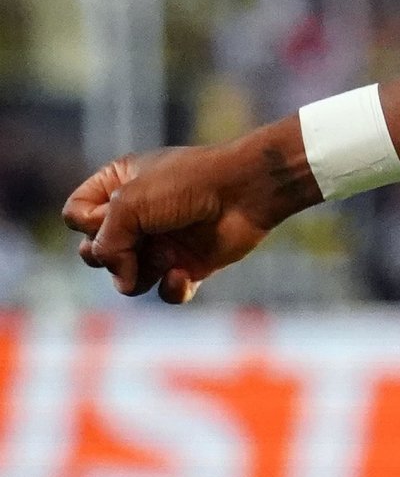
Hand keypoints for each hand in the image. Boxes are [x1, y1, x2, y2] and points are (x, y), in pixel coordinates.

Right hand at [63, 132, 316, 303]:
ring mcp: (162, 241)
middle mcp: (138, 215)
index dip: (87, 222)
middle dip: (108, 254)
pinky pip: (164, 292)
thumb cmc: (188, 184)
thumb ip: (105, 243)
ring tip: (164, 257)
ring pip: (125, 278)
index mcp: (118, 186)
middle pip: (94, 252)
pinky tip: (182, 275)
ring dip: (139, 272)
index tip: (112, 212)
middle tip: (136, 241)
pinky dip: (171, 288)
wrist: (248, 190)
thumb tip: (120, 277)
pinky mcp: (188, 263)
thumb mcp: (128, 203)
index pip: (75, 215)